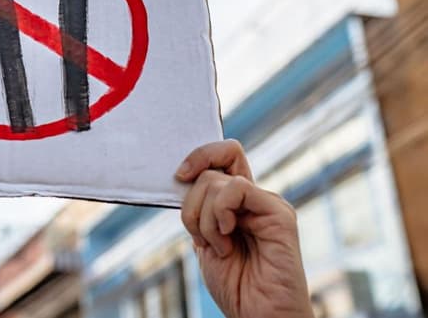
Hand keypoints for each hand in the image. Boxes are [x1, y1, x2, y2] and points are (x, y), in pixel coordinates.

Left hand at [176, 140, 312, 317]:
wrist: (259, 314)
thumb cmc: (236, 284)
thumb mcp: (204, 240)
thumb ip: (199, 210)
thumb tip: (183, 177)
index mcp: (236, 203)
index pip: (221, 156)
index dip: (199, 156)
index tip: (178, 176)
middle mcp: (253, 198)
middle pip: (211, 169)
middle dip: (191, 205)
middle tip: (201, 238)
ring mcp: (267, 204)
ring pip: (216, 181)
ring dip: (203, 218)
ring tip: (220, 247)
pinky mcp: (279, 213)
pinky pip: (238, 188)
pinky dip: (220, 213)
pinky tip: (228, 237)